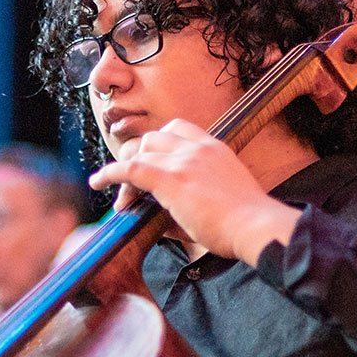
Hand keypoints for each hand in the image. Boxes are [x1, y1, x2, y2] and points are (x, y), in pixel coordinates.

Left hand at [87, 119, 300, 264]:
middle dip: (141, 158)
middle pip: (154, 138)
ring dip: (128, 173)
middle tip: (136, 188)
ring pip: (141, 153)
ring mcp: (183, 160)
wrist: (256, 226)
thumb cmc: (245, 222)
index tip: (153, 164)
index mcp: (215, 148)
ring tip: (124, 199)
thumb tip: (162, 217)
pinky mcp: (171, 178)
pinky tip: (99, 182)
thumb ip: (192, 199)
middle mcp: (198, 147)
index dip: (159, 146)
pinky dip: (111, 174)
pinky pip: (130, 169)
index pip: (177, 129)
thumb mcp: (220, 199)